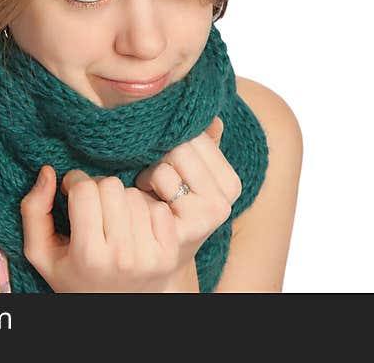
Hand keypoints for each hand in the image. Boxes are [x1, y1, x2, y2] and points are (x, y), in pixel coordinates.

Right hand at [20, 165, 182, 291]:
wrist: (117, 309)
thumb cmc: (76, 276)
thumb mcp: (42, 253)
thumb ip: (34, 212)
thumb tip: (48, 172)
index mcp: (88, 255)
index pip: (85, 190)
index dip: (75, 182)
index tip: (72, 190)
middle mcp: (121, 256)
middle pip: (112, 186)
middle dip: (99, 189)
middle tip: (94, 204)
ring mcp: (150, 255)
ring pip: (135, 194)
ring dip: (122, 199)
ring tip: (114, 216)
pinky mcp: (171, 252)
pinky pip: (160, 207)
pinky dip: (147, 210)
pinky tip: (135, 225)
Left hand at [134, 116, 241, 266]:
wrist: (154, 256)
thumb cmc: (164, 207)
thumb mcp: (184, 174)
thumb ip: (201, 144)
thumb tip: (214, 117)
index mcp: (230, 183)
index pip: (198, 134)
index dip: (174, 143)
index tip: (168, 166)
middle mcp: (225, 200)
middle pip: (183, 143)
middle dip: (161, 156)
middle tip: (153, 181)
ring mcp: (211, 213)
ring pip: (171, 157)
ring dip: (150, 171)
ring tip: (149, 191)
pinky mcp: (191, 224)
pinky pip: (160, 176)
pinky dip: (143, 184)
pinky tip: (145, 201)